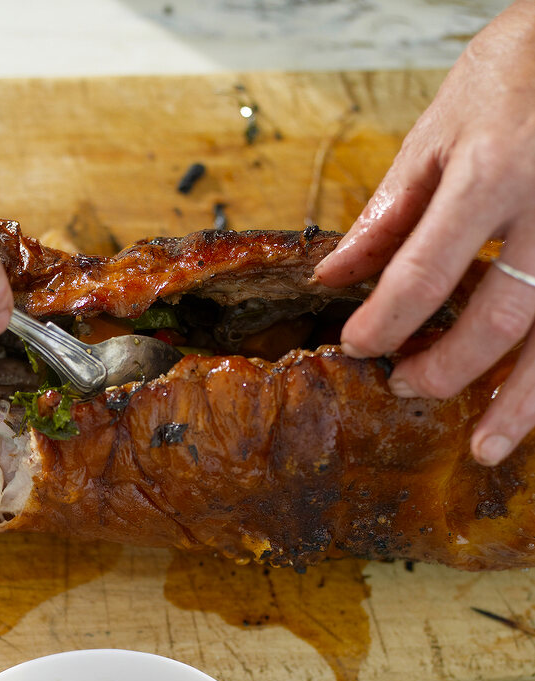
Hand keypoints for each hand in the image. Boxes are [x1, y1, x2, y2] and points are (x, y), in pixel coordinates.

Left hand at [315, 0, 534, 466]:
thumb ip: (392, 207)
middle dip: (448, 367)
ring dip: (522, 402)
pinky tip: (533, 400)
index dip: (385, 323)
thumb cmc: (527, 65)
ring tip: (488, 445)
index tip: (358, 347)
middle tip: (409, 387)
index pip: (424, 272)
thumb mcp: (446, 122)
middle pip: (500, 317)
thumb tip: (336, 275)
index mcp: (493, 170)